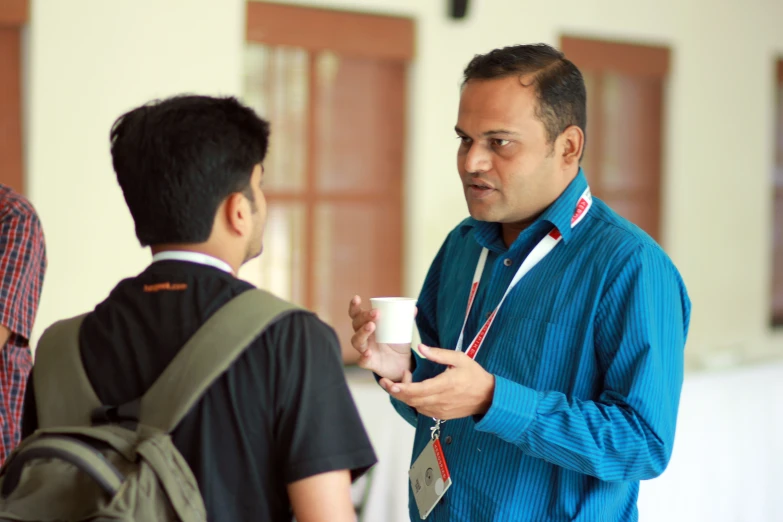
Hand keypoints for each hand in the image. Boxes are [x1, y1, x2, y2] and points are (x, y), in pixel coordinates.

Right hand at [348, 295, 414, 381]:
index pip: (356, 314)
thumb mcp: (403, 329)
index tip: (356, 298)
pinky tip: (368, 353)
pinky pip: (361, 361)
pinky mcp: (369, 363)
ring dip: (362, 332)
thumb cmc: (397, 343)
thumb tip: (414, 308)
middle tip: (376, 313)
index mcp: (368, 325)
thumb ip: (407, 318)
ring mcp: (365, 349)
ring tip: (371, 326)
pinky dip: (363, 357)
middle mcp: (363, 336)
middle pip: (356, 324)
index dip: (354, 306)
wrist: (403, 364)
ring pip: (356, 341)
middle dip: (364, 317)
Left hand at [379, 345, 495, 419]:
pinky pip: (421, 410)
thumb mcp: (460, 358)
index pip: (418, 390)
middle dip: (396, 392)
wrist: (488, 397)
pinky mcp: (441, 415)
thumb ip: (439, 354)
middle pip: (412, 400)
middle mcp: (441, 400)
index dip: (402, 388)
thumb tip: (421, 347)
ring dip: (404, 396)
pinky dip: (413, 402)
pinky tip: (412, 391)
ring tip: (401, 383)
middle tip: (386, 381)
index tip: (390, 383)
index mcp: (446, 384)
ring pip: (415, 406)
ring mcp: (440, 410)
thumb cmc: (474, 375)